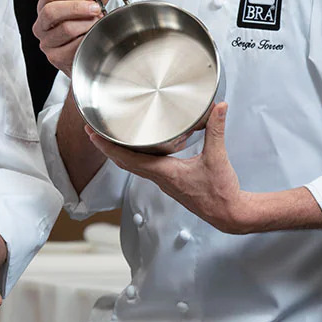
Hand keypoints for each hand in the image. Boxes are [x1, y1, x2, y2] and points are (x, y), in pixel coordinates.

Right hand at [33, 0, 110, 76]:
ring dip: (87, 25)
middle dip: (78, 8)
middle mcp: (41, 25)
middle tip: (96, 9)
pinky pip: (74, 46)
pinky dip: (88, 40)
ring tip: (98, 24)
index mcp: (45, 7)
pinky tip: (94, 37)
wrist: (83, 56)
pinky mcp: (56, 57)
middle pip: (52, 11)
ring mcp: (47, 42)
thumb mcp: (89, 8)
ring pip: (66, 29)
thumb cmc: (82, 29)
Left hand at [86, 102, 249, 233]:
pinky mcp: (170, 184)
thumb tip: (219, 107)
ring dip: (118, 153)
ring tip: (108, 138)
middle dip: (106, 148)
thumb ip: (216, 130)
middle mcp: (160, 179)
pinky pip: (144, 170)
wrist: (229, 214)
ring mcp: (164, 183)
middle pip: (124, 163)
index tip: (93, 135)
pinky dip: (133, 159)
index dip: (108, 147)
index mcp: (166, 172)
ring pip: (132, 167)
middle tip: (92, 132)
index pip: (128, 159)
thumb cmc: (221, 192)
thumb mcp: (218, 157)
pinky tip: (136, 150)